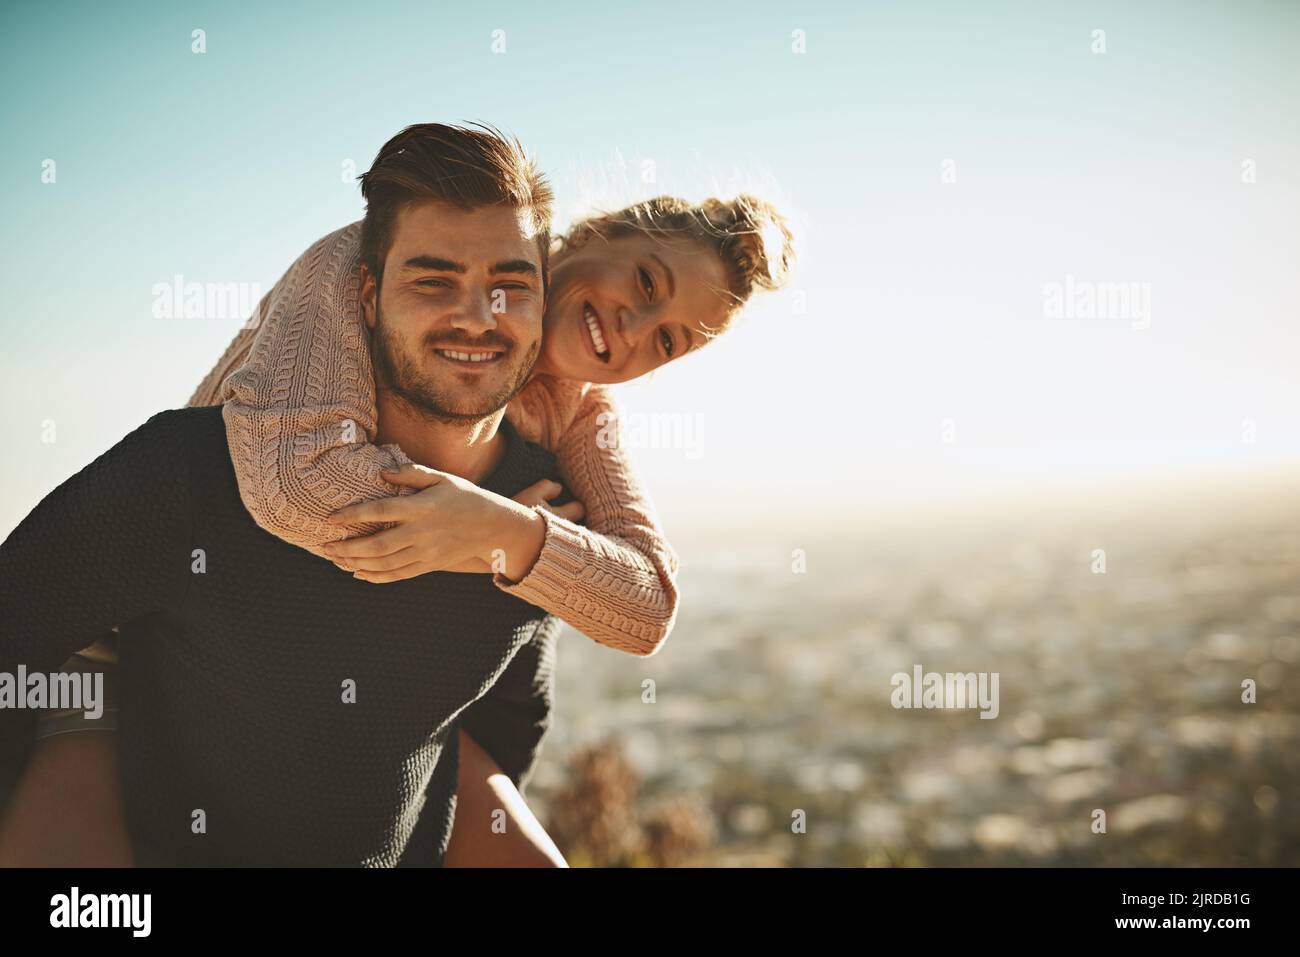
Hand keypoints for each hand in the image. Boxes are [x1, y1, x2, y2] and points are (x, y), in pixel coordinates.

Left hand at [322, 465, 581, 583]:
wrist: (493, 526)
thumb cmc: (465, 496)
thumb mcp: (442, 478)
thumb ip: (412, 474)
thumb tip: (382, 474)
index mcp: (422, 507)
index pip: (380, 511)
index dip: (353, 515)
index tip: (330, 518)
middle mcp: (422, 532)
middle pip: (378, 545)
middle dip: (348, 548)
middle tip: (325, 547)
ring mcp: (426, 552)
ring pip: (386, 563)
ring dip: (357, 564)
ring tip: (336, 559)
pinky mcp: (430, 564)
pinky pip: (399, 575)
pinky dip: (376, 577)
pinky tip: (359, 573)